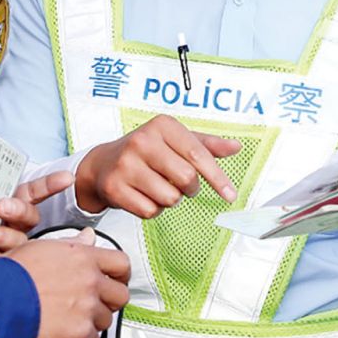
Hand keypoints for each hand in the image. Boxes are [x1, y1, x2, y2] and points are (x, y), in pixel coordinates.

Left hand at [0, 172, 76, 252]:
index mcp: (4, 199)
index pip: (34, 191)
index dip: (51, 184)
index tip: (66, 178)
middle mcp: (8, 222)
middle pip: (30, 216)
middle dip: (19, 209)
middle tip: (1, 205)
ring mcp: (2, 245)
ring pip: (18, 241)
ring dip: (0, 233)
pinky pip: (2, 262)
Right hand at [4, 228, 131, 337]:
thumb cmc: (11, 274)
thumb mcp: (41, 248)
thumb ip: (72, 245)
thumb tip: (88, 237)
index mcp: (83, 257)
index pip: (121, 263)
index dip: (119, 274)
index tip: (115, 279)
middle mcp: (90, 281)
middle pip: (120, 294)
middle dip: (109, 300)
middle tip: (95, 302)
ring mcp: (87, 307)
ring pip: (106, 319)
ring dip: (92, 320)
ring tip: (72, 317)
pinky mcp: (79, 332)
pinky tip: (66, 331)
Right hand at [76, 114, 240, 217]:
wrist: (102, 163)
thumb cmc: (145, 151)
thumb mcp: (174, 140)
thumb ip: (206, 144)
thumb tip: (236, 147)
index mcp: (162, 125)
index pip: (197, 154)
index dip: (217, 177)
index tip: (230, 195)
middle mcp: (142, 141)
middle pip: (186, 178)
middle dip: (190, 188)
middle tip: (181, 184)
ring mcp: (126, 164)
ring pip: (169, 198)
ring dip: (171, 199)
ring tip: (158, 187)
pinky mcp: (115, 187)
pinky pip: (150, 211)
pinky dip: (153, 209)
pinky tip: (144, 195)